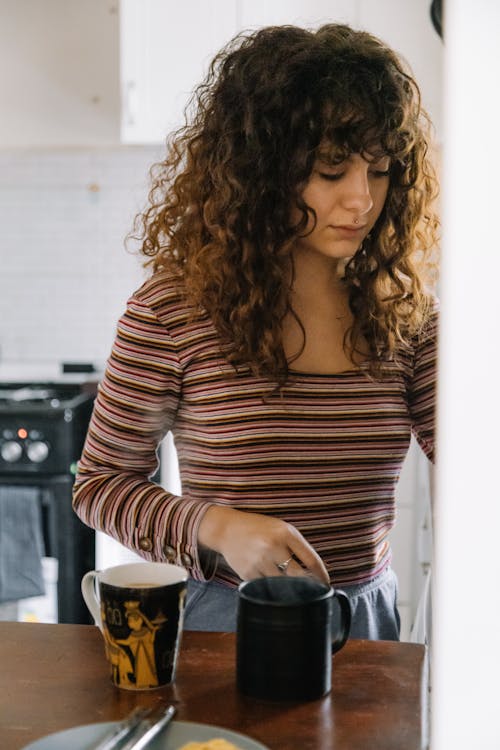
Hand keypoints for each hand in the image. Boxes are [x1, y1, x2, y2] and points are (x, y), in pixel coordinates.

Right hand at [198, 505, 329, 583]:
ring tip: (286, 583)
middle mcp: (273, 546)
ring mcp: (259, 561)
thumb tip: (317, 570)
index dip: (321, 575)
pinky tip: (266, 577)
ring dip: (287, 586)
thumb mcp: (280, 528)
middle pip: (299, 576)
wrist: (226, 529)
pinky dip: (270, 586)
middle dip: (307, 585)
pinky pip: (266, 587)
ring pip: (282, 584)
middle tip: (311, 590)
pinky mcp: (248, 573)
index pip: (311, 559)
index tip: (325, 583)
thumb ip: (298, 546)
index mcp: (285, 533)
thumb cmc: (258, 528)